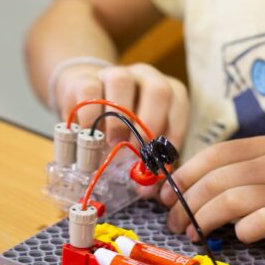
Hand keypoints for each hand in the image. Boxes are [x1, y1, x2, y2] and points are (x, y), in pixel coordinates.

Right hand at [54, 62, 188, 150]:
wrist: (86, 97)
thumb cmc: (121, 123)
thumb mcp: (140, 138)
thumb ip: (148, 159)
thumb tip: (146, 189)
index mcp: (167, 90)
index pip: (178, 106)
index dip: (173, 135)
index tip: (159, 161)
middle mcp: (146, 77)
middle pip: (158, 90)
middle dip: (150, 124)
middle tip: (137, 151)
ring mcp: (115, 74)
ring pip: (122, 82)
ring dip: (119, 118)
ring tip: (112, 142)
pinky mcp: (85, 79)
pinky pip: (89, 91)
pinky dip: (90, 117)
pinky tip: (89, 134)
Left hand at [158, 135, 264, 258]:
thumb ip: (249, 171)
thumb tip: (198, 188)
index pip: (215, 153)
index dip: (184, 174)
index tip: (167, 195)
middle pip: (215, 178)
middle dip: (186, 203)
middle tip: (175, 223)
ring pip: (228, 200)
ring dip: (203, 220)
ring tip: (194, 234)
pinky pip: (256, 223)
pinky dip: (239, 231)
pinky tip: (236, 238)